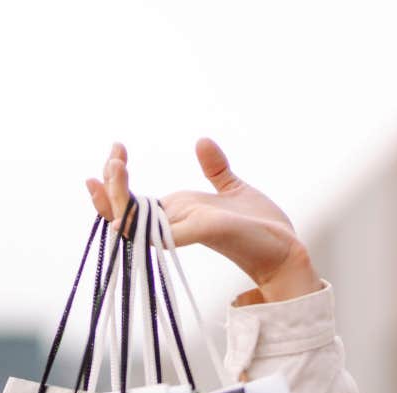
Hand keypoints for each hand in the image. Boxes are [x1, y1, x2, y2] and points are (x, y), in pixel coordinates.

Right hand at [84, 138, 319, 301]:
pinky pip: (161, 233)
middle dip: (111, 183)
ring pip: (134, 221)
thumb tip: (202, 142)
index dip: (115, 181)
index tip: (116, 150)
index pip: (132, 202)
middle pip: (125, 211)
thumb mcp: (233, 189)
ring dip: (118, 197)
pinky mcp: (202, 232)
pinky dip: (142, 224)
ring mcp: (186, 230)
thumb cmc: (260, 226)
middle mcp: (176, 224)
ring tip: (116, 165)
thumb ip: (215, 168)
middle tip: (114, 155)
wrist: (286, 247)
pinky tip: (125, 216)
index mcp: (179, 212)